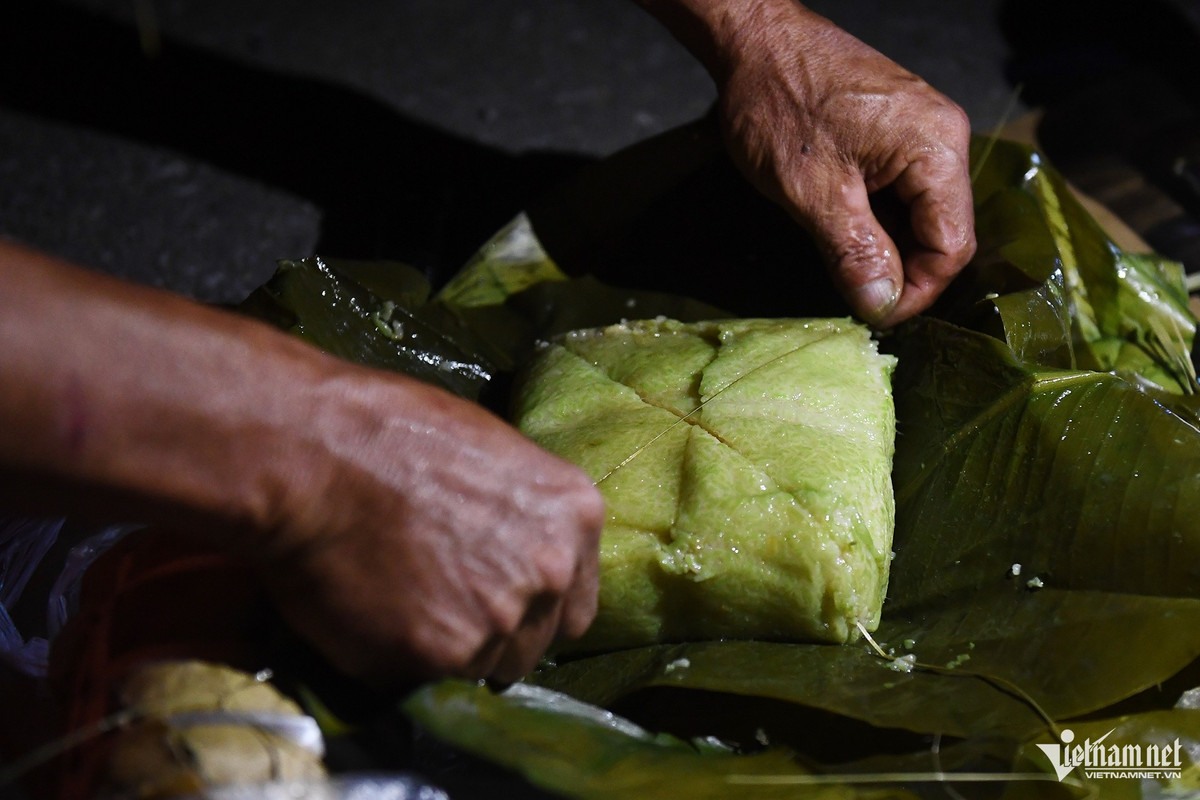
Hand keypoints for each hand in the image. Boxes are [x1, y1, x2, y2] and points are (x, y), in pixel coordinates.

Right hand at [0, 242, 602, 687]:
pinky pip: (426, 679)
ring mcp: (501, 619)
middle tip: (436, 603)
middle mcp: (553, 572)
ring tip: (396, 600)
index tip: (494, 600)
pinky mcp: (442, 656)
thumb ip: (519, 515)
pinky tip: (369, 611)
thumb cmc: (386, 431)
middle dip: (493, 634)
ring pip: (483, 667)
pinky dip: (397, 660)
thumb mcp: (487, 452)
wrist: (312, 452)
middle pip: (535, 642)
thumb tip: (510, 551)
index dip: (532, 606)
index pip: (576, 601)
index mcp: (574, 515)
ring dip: (447, 650)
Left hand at [639, 0, 975, 326]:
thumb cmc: (779, 104)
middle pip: (943, 232)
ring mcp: (923, 132)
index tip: (874, 316)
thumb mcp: (812, 192)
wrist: (754, 41)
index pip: (952, 245)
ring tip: (844, 263)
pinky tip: (844, 230)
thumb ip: (854, 252)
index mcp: (937, 148)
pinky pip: (903, 192)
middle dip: (903, 272)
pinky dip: (878, 221)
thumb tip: (881, 307)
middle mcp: (944, 137)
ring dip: (887, 248)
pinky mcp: (897, 133)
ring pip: (921, 215)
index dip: (917, 292)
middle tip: (856, 297)